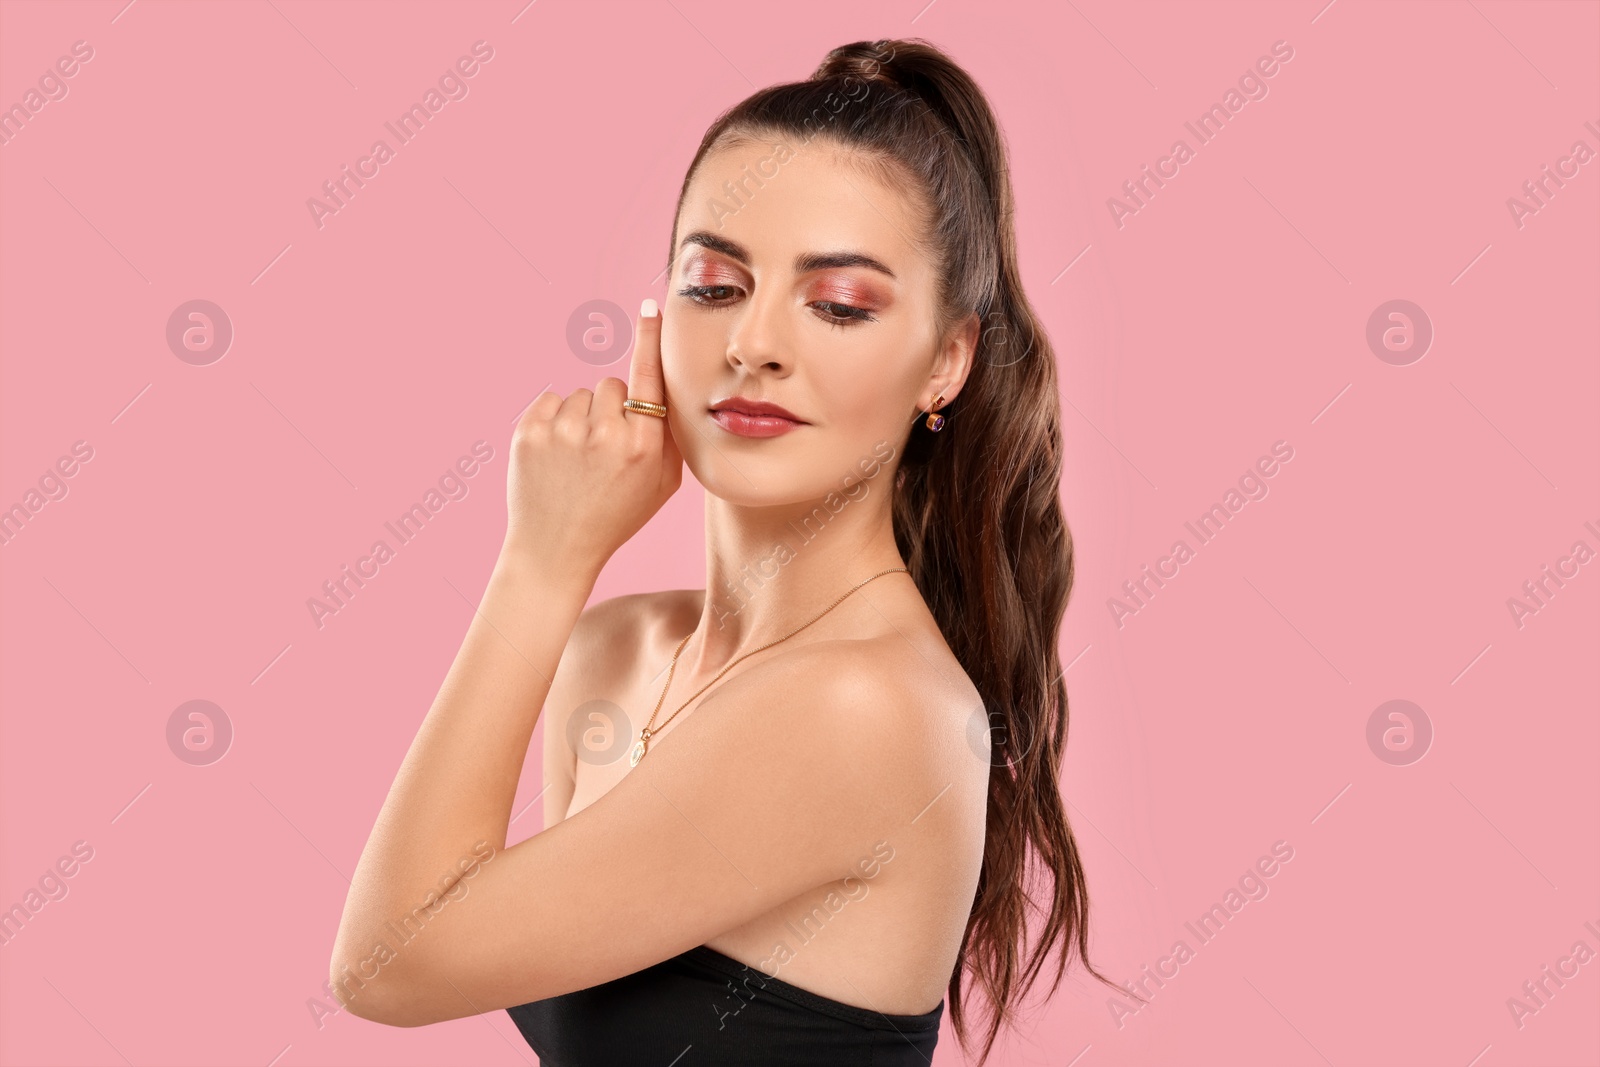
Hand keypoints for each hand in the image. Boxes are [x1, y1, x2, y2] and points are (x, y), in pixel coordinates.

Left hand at [501, 298, 683, 573]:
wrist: (554, 551)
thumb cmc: (615, 517)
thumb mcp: (661, 486)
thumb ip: (669, 438)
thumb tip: (668, 388)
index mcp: (642, 446)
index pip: (648, 378)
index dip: (649, 339)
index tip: (648, 306)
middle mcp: (605, 434)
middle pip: (611, 385)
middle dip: (610, 408)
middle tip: (602, 450)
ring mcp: (563, 432)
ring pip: (580, 395)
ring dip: (580, 418)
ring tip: (576, 459)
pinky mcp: (529, 432)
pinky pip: (550, 401)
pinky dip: (553, 421)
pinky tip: (556, 455)